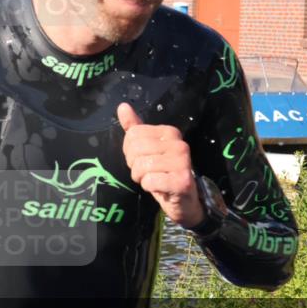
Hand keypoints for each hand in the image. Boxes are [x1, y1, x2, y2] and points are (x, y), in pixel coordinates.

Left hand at [118, 103, 204, 227]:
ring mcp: (182, 162)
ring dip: (141, 178)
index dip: (130, 151)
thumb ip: (135, 128)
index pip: (133, 134)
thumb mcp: (148, 150)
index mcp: (170, 132)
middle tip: (146, 172)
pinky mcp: (182, 181)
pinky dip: (149, 187)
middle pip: (136, 149)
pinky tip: (160, 188)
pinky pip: (150, 181)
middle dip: (134, 165)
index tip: (142, 159)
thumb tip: (122, 107)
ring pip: (142, 166)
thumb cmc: (163, 173)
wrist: (185, 200)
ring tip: (153, 180)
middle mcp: (179, 144)